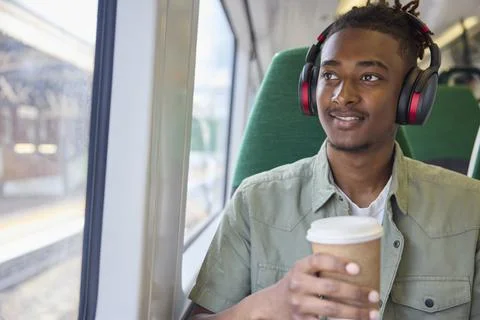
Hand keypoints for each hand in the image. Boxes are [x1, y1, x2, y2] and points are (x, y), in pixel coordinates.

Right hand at [252, 253, 379, 319]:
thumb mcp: (303, 270)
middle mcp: (298, 284)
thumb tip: (361, 268)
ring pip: (332, 309)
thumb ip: (322, 268)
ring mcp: (299, 304)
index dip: (338, 263)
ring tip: (373, 313)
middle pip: (330, 288)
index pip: (319, 260)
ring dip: (356, 312)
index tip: (358, 268)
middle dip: (356, 292)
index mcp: (300, 267)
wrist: (272, 304)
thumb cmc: (297, 284)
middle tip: (374, 295)